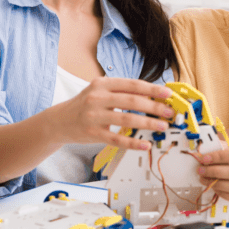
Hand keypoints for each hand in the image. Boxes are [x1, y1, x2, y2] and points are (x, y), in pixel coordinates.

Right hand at [52, 78, 174, 150]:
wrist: (59, 121)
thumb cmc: (84, 105)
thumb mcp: (99, 91)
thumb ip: (121, 91)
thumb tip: (151, 95)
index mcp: (102, 84)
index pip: (132, 84)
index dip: (152, 89)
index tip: (167, 93)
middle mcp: (97, 98)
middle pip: (132, 101)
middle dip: (154, 106)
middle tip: (169, 112)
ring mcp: (94, 116)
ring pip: (127, 119)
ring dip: (148, 123)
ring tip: (162, 126)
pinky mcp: (93, 133)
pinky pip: (117, 139)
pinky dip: (133, 142)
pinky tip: (145, 144)